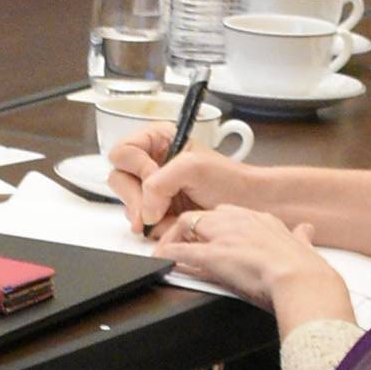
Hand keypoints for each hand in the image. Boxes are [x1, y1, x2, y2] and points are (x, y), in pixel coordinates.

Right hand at [107, 127, 258, 238]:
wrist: (251, 206)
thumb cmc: (231, 181)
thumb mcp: (193, 167)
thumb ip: (160, 182)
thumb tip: (145, 210)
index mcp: (159, 141)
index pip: (123, 152)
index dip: (136, 168)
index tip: (155, 177)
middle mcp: (153, 164)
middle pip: (119, 180)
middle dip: (137, 197)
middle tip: (155, 209)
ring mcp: (154, 191)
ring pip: (128, 205)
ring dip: (147, 215)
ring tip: (170, 215)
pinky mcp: (159, 214)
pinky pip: (142, 224)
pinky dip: (156, 228)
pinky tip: (173, 223)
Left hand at [165, 209, 353, 336]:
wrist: (302, 280)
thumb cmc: (305, 270)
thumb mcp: (304, 246)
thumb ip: (301, 237)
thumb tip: (305, 232)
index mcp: (262, 220)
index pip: (229, 213)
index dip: (215, 224)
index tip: (209, 234)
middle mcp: (241, 222)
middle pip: (205, 215)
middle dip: (190, 228)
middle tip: (182, 242)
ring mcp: (225, 237)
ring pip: (188, 225)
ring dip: (174, 238)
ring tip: (166, 250)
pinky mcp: (213, 256)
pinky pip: (181, 252)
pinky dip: (167, 255)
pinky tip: (161, 261)